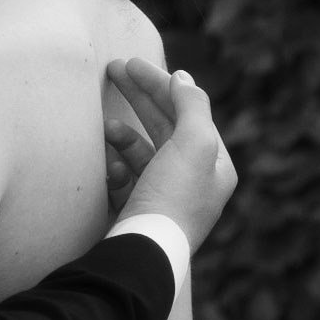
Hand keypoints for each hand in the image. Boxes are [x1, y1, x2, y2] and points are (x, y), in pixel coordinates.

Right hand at [106, 57, 237, 252]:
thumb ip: (192, 105)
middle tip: (111, 70)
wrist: (141, 256)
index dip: (161, 83)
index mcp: (214, 166)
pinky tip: (109, 172)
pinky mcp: (138, 213)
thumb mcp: (194, 144)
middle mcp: (193, 182)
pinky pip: (124, 179)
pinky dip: (114, 169)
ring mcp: (165, 199)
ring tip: (106, 129)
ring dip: (122, 136)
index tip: (131, 63)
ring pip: (141, 152)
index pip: (187, 112)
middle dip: (138, 98)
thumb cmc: (172, 198)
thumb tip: (183, 77)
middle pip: (164, 126)